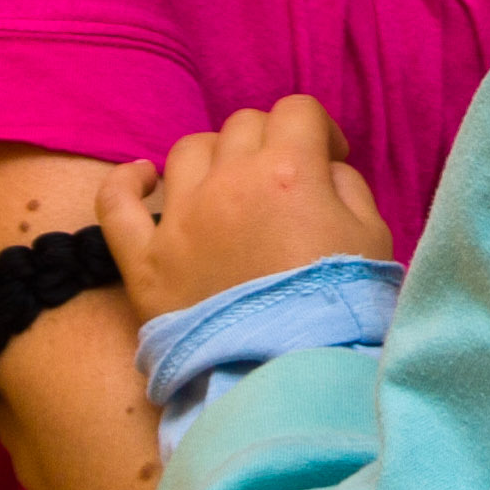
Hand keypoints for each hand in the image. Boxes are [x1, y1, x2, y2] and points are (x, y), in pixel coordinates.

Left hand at [97, 95, 394, 328]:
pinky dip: (127, 182)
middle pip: (243, 125)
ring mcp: (180, 218)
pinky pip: (117, 202)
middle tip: (283, 183)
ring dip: (214, 158)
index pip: (297, 111)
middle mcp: (229, 181)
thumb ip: (348, 186)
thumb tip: (323, 167)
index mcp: (288, 171)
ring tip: (229, 189)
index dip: (317, 129)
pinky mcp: (144, 259)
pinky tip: (144, 178)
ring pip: (188, 151)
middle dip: (270, 142)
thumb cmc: (339, 308)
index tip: (328, 159)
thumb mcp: (372, 237)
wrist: (288, 378)